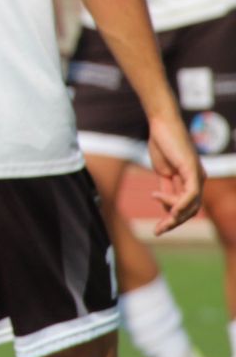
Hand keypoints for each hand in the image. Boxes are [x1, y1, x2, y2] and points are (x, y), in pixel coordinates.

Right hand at [146, 112, 204, 233]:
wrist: (161, 125)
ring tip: (162, 224)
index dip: (172, 219)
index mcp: (191, 180)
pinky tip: (171, 212)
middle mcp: (198, 180)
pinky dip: (181, 205)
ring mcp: (197, 176)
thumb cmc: (161, 144)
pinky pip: (191, 194)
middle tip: (158, 231)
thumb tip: (166, 207)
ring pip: (192, 205)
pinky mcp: (193, 171)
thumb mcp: (163, 171)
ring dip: (176, 217)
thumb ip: (167, 188)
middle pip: (191, 210)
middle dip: (175, 223)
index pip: (186, 207)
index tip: (157, 227)